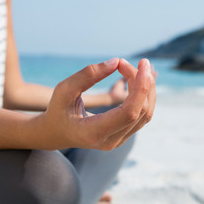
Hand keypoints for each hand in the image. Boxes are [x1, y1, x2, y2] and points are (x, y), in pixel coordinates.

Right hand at [41, 57, 155, 150]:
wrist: (57, 133)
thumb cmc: (58, 110)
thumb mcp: (64, 90)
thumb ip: (87, 75)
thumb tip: (116, 62)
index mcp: (94, 132)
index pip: (129, 113)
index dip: (141, 88)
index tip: (142, 65)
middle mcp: (111, 141)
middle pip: (141, 110)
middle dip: (141, 82)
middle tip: (125, 62)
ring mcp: (119, 141)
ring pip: (146, 114)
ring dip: (146, 88)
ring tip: (136, 67)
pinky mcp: (123, 135)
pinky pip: (142, 115)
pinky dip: (143, 95)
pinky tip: (136, 79)